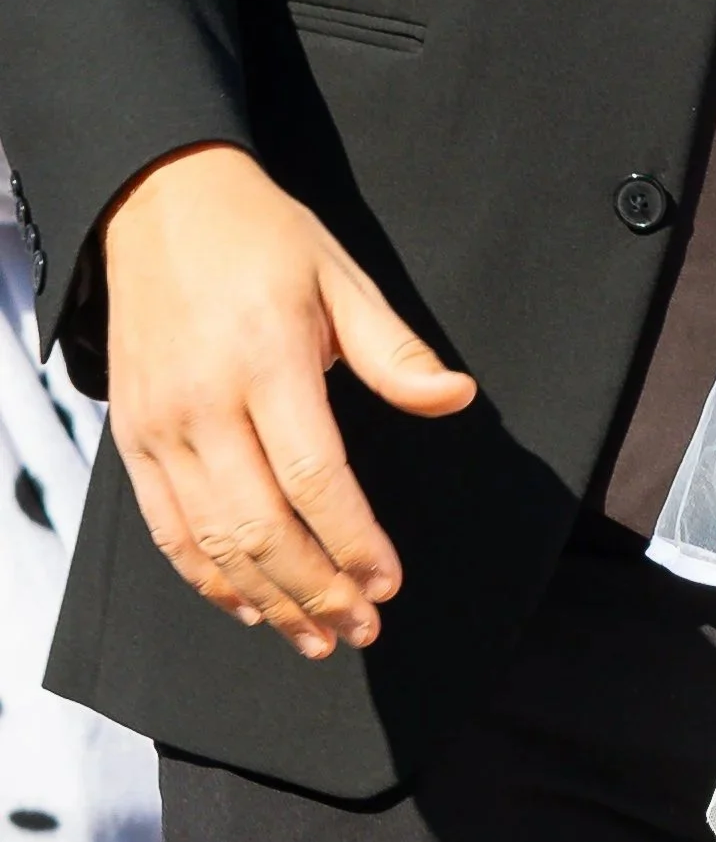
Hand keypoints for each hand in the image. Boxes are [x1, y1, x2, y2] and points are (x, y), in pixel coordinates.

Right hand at [103, 143, 474, 658]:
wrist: (159, 204)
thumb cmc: (263, 239)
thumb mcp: (343, 277)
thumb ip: (394, 353)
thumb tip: (457, 399)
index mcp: (268, 359)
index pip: (316, 477)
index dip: (354, 540)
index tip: (389, 581)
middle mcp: (206, 402)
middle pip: (262, 526)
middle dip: (316, 590)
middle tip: (362, 628)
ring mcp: (161, 426)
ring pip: (212, 542)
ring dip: (267, 601)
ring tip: (315, 637)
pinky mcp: (132, 438)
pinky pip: (167, 529)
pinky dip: (207, 579)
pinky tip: (248, 606)